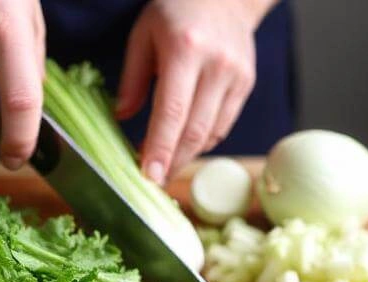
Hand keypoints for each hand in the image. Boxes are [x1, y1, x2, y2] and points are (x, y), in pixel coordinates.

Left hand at [117, 0, 271, 183]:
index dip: (160, 150)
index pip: (171, 113)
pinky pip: (221, 127)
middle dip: (172, 162)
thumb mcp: (143, 34)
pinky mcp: (246, 86)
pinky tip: (185, 145)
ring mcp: (235, 77)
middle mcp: (215, 65)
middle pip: (193, 131)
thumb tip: (121, 118)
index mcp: (185, 50)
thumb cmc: (177, 10)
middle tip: (153, 180)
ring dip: (185, 157)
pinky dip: (201, 142)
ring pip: (209, 135)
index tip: (148, 176)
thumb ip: (132, 78)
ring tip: (165, 165)